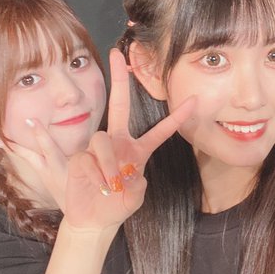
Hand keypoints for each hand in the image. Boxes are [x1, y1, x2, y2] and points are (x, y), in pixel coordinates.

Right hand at [27, 48, 195, 230]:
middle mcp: (118, 142)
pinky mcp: (80, 157)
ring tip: (111, 185)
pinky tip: (98, 186)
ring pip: (102, 141)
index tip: (195, 99)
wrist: (94, 219)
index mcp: (138, 149)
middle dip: (118, 79)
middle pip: (119, 105)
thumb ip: (137, 186)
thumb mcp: (135, 197)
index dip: (177, 117)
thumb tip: (130, 174)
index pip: (161, 130)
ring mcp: (97, 148)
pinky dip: (95, 174)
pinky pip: (87, 158)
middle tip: (118, 54)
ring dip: (108, 163)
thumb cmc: (119, 204)